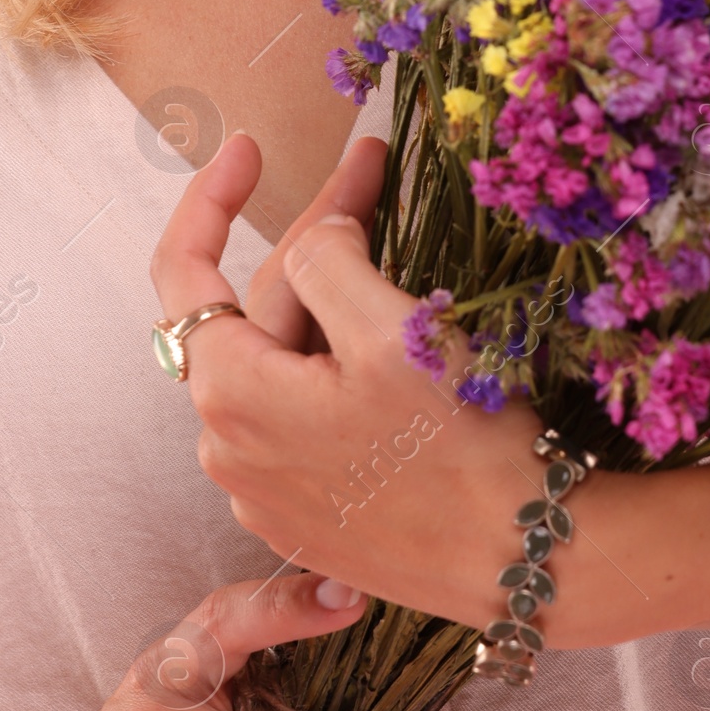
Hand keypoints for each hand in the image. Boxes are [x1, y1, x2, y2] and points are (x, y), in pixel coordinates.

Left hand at [149, 134, 542, 626]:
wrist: (524, 565)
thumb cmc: (461, 450)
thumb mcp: (392, 330)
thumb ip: (328, 258)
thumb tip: (314, 236)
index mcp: (231, 396)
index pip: (184, 273)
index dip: (210, 198)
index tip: (249, 146)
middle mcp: (228, 450)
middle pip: (261, 312)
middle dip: (315, 233)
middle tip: (374, 166)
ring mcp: (268, 490)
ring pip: (289, 361)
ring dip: (333, 294)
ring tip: (390, 233)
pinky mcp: (312, 514)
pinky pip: (309, 412)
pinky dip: (341, 358)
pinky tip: (391, 328)